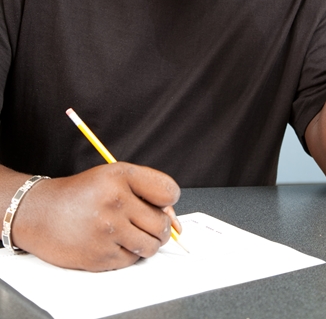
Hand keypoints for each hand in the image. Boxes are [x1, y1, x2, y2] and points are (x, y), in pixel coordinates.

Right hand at [11, 163, 179, 270]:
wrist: (39, 212)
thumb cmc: (79, 194)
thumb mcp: (112, 178)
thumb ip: (147, 194)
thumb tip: (177, 224)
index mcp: (120, 175)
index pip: (168, 191)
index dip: (169, 200)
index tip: (161, 203)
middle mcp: (115, 200)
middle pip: (163, 224)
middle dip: (160, 226)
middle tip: (144, 222)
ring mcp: (108, 229)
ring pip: (152, 246)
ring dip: (146, 242)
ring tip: (128, 232)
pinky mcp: (100, 255)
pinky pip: (132, 260)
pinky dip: (127, 254)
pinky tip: (111, 241)